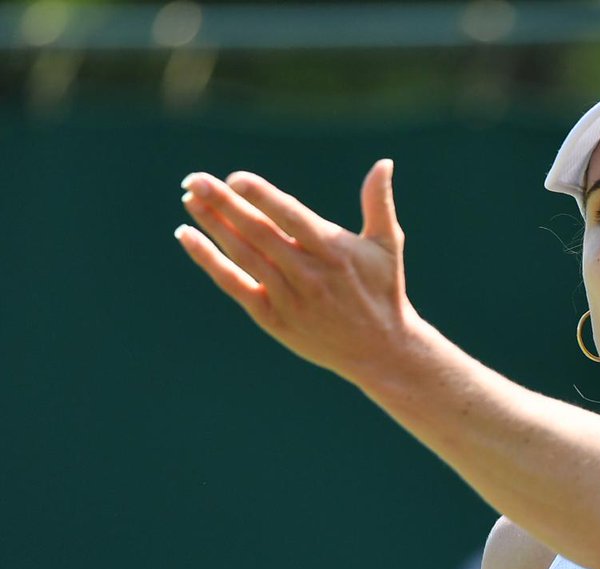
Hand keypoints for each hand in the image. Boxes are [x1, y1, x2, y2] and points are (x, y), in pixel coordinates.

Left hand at [176, 159, 414, 382]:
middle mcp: (309, 274)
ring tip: (189, 198)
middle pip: (258, 232)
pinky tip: (187, 236)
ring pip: (242, 255)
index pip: (291, 217)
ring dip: (212, 225)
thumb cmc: (383, 290)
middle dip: (224, 203)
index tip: (235, 178)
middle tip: (194, 179)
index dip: (262, 196)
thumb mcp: (388, 245)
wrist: (379, 350)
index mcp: (335, 251)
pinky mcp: (273, 317)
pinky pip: (233, 284)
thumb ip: (378, 203)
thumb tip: (383, 162)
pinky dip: (208, 260)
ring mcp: (288, 297)